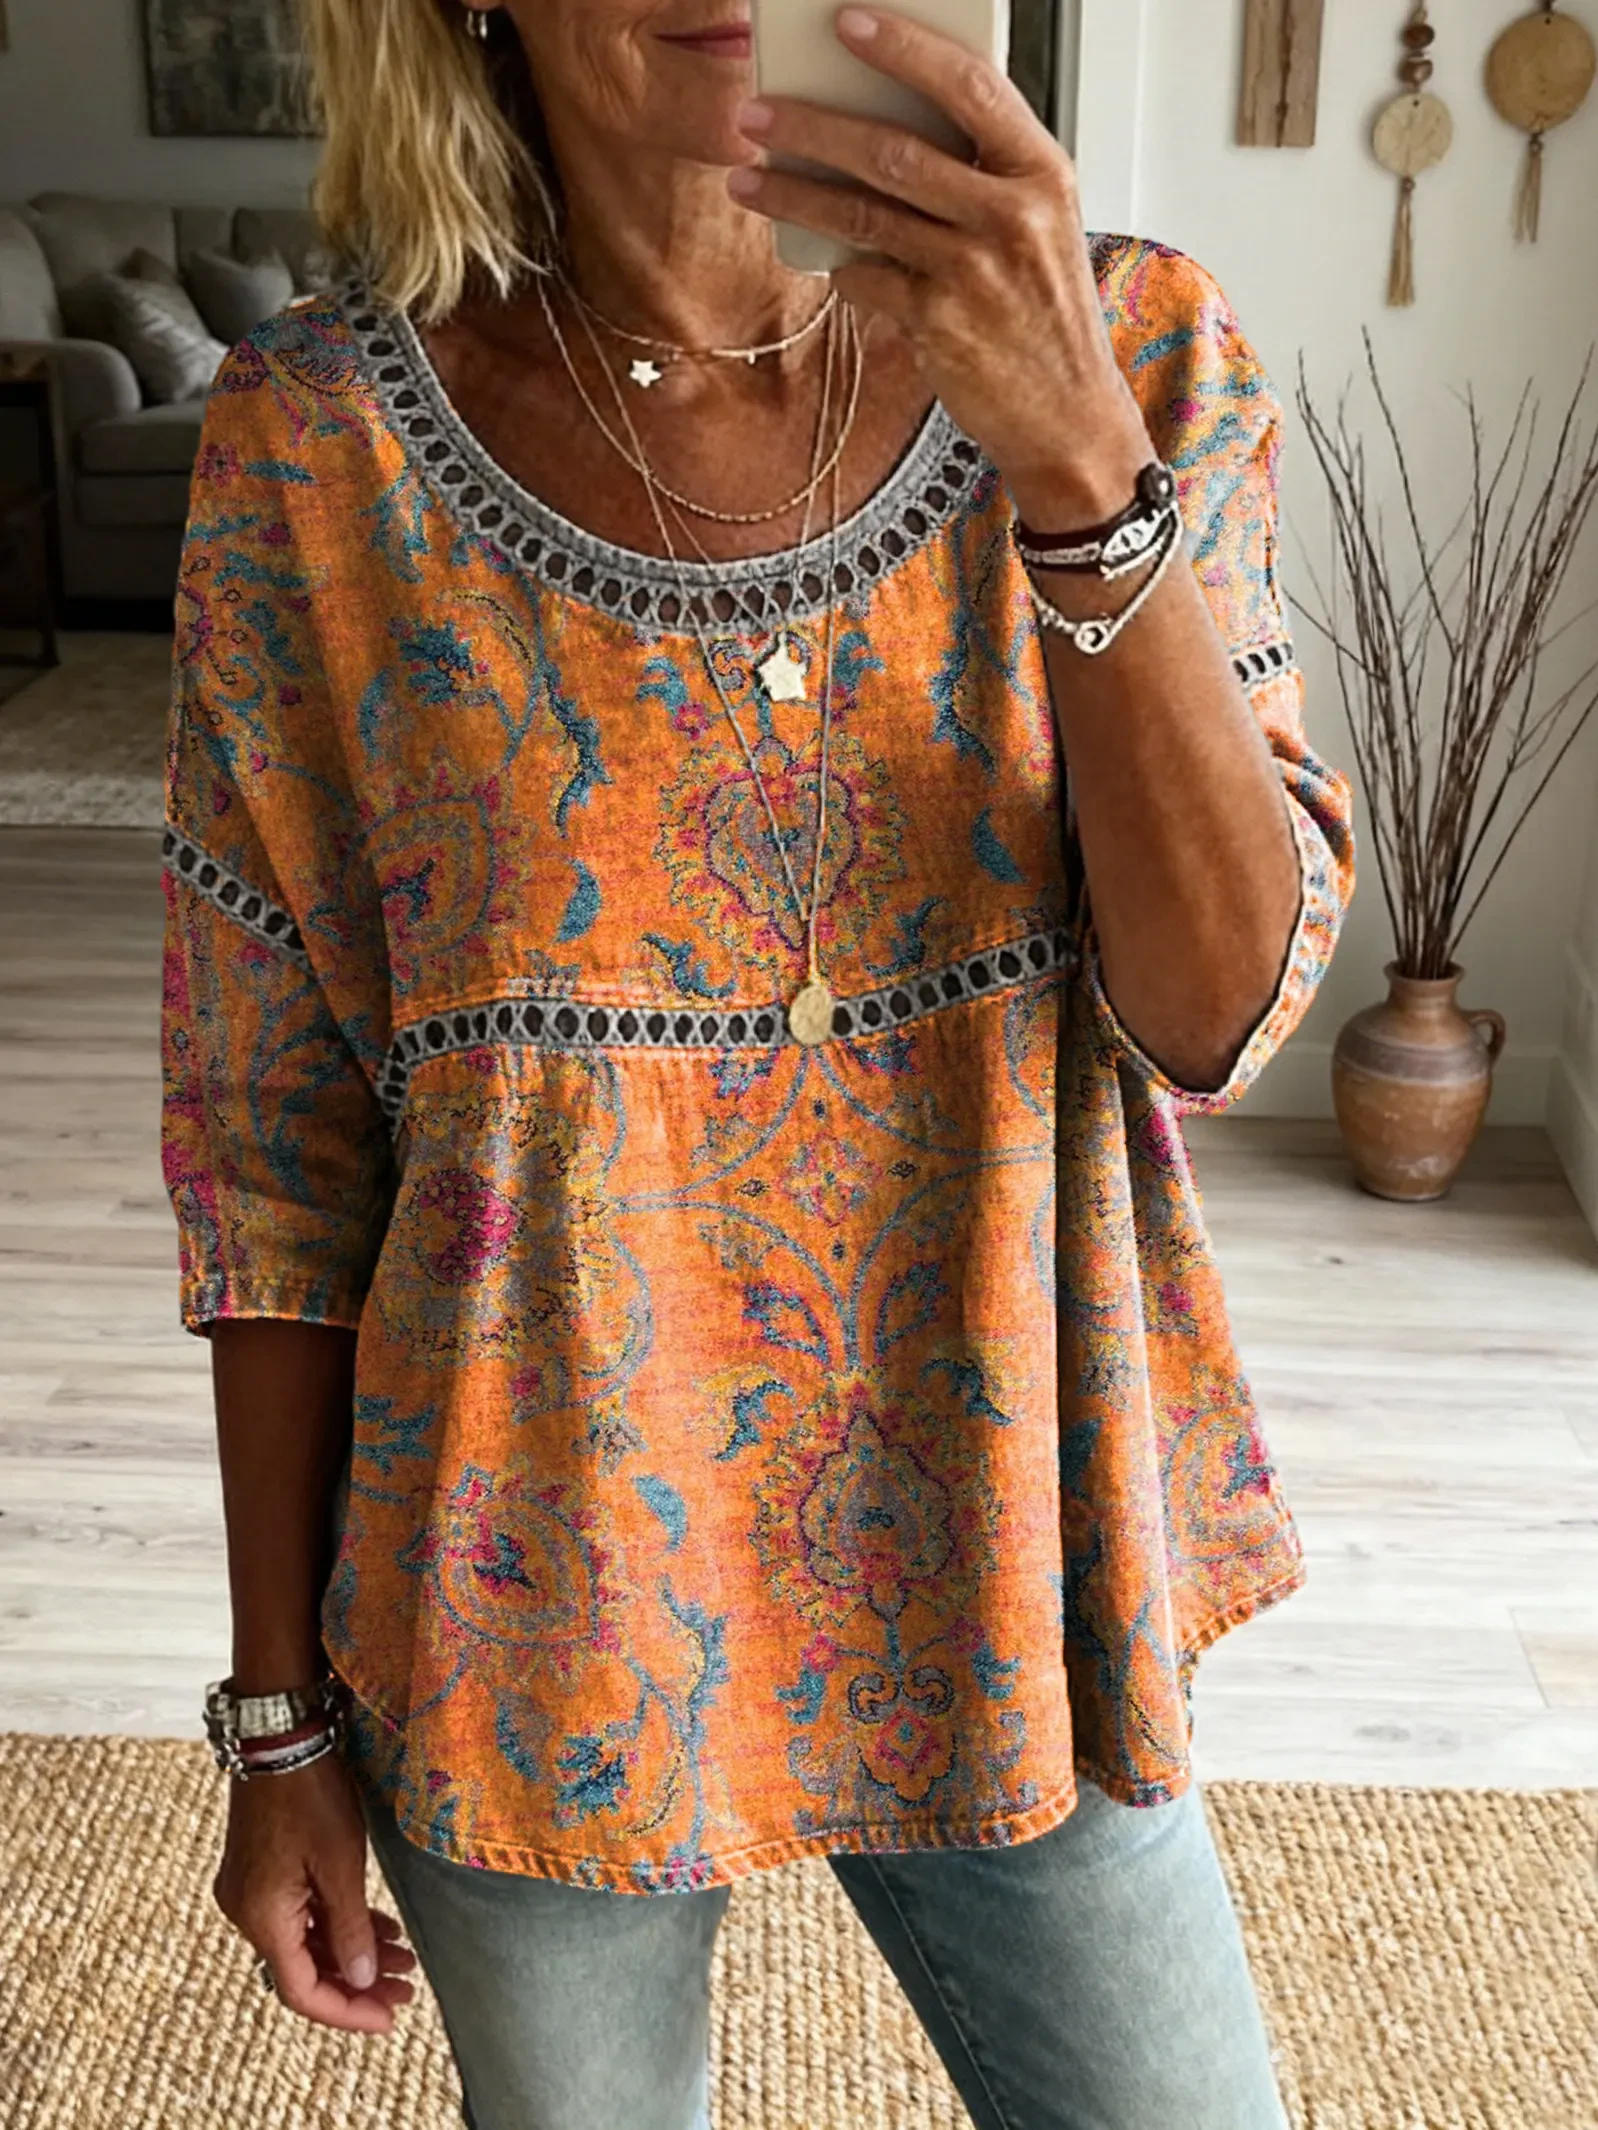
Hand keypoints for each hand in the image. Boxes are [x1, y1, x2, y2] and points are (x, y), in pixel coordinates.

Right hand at [213, 1749, 416, 2033]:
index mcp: (261, 1918)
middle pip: (303, 1969)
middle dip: (357, 1983)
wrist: (278, 1735)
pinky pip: (299, 1914)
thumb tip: (363, 1980)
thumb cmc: (310, 1793)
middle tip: (406, 1989)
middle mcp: (247, 1913)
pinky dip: (335, 1924)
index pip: (303, 1991)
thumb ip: (351, 1928)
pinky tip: (377, 1926)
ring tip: (403, 1959)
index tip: (390, 2017)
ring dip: (351, 1952)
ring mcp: (250, 1891)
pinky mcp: (261, 1869)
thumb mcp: (340, 1863)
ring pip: (304, 1941)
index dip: (348, 2011)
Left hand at [727, 4, 1153, 526]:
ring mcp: (975, 271)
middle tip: (755, 111)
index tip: (845, 20)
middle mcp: (1013, 214)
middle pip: (895, 148)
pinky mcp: (940, 324)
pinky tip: (816, 255)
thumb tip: (883, 121)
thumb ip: (981, 173)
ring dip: (794, 192)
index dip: (903, 46)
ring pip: (864, 213)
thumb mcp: (1038, 225)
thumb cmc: (1044, 312)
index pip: (969, 85)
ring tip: (745, 177)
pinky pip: (866, 278)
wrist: (1069, 415)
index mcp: (1042, 171)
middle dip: (813, 125)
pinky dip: (837, 264)